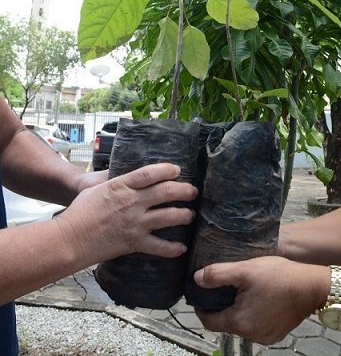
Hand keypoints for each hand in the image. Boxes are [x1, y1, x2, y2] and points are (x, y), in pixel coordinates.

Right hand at [55, 163, 197, 268]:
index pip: (151, 173)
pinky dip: (173, 249)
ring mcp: (135, 223)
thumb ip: (111, 182)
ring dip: (184, 215)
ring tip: (190, 215)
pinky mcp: (134, 243)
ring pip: (169, 216)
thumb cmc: (79, 212)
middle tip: (193, 191)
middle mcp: (132, 202)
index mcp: (121, 186)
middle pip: (166, 192)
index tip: (177, 170)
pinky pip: (160, 246)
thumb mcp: (94, 189)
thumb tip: (121, 175)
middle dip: (184, 190)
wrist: (70, 239)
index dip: (168, 170)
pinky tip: (181, 248)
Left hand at [194, 256, 328, 344]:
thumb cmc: (279, 276)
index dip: (201, 308)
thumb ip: (218, 274)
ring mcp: (266, 336)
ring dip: (238, 309)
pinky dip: (252, 313)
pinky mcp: (277, 332)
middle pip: (226, 322)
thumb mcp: (244, 270)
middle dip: (221, 305)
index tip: (200, 294)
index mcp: (240, 322)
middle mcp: (252, 335)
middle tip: (222, 286)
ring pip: (242, 323)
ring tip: (240, 289)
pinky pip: (256, 324)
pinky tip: (256, 296)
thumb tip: (197, 279)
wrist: (311, 285)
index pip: (210, 322)